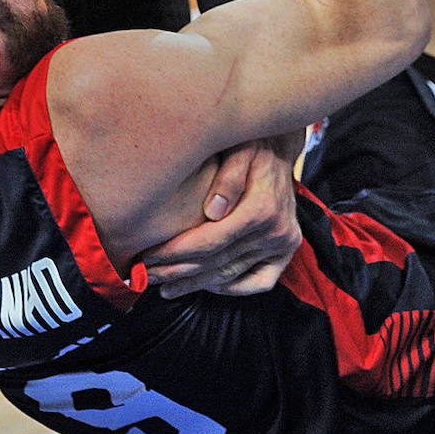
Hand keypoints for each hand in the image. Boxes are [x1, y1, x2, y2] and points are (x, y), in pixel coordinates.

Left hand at [141, 139, 301, 297]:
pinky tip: (205, 286)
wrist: (281, 146)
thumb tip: (213, 210)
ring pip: (231, 274)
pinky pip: (259, 282)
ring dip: (196, 284)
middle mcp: (275, 231)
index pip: (210, 241)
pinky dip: (232, 288)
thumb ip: (228, 177)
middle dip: (178, 272)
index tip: (149, 257)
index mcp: (261, 208)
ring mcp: (282, 243)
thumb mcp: (240, 148)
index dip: (176, 252)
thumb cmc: (252, 145)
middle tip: (147, 276)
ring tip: (166, 286)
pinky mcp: (286, 250)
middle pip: (216, 262)